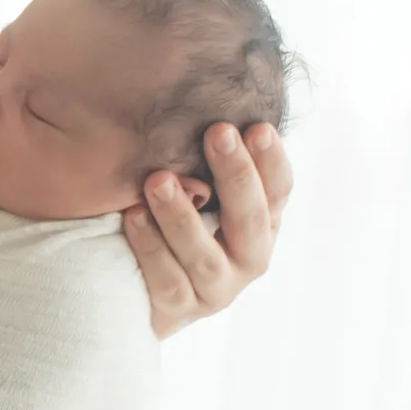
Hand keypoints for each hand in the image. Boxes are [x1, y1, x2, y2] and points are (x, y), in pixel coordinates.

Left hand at [126, 120, 293, 338]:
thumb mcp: (196, 188)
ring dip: (182, 217)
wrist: (138, 292)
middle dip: (236, 175)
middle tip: (217, 132)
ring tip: (158, 180)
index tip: (256, 126)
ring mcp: (216, 290)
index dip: (271, 160)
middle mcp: (248, 258)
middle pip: (250, 219)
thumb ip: (207, 160)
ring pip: (205, 257)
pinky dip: (150, 247)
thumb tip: (201, 98)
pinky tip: (132, 217)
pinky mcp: (179, 311)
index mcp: (261, 223)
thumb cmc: (170, 219)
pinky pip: (167, 281)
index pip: (278, 190)